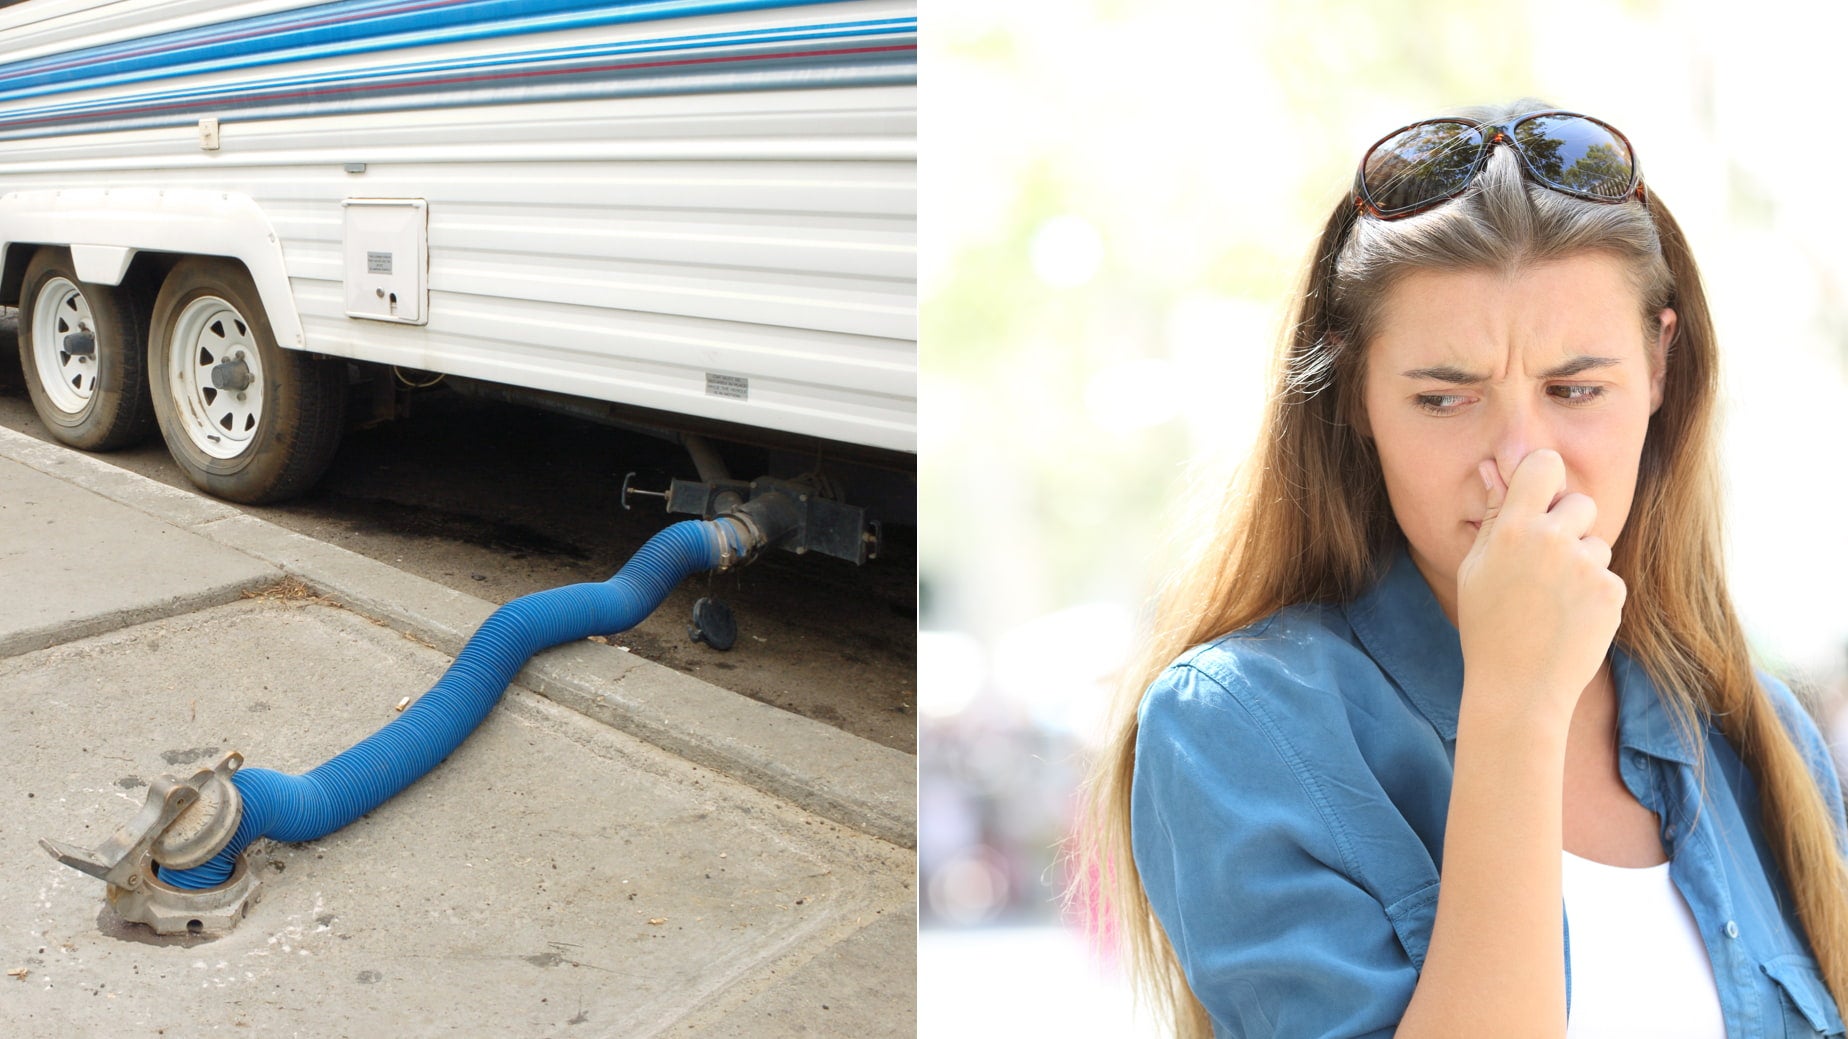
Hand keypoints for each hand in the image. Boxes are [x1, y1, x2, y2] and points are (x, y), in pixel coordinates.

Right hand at [1456, 449, 1623, 726]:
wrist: (1518, 687)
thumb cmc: (1488, 627)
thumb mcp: (1476, 568)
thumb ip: (1494, 517)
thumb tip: (1494, 468)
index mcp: (1512, 529)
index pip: (1544, 464)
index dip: (1545, 475)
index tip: (1541, 495)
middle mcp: (1550, 539)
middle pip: (1580, 502)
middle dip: (1569, 526)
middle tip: (1545, 566)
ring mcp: (1585, 565)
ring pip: (1596, 544)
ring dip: (1582, 564)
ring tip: (1553, 602)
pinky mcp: (1611, 591)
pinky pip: (1608, 576)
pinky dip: (1594, 595)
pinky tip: (1570, 620)